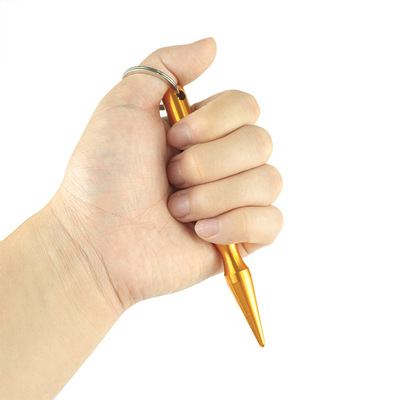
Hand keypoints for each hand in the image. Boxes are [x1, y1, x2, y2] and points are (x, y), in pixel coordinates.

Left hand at [50, 37, 282, 308]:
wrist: (95, 241)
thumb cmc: (103, 177)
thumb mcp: (123, 106)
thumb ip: (165, 67)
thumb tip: (212, 45)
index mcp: (203, 132)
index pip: (247, 107)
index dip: (215, 122)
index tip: (172, 139)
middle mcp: (223, 163)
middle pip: (261, 143)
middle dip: (209, 163)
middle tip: (170, 179)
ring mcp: (234, 201)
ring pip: (270, 182)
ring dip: (216, 196)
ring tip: (177, 210)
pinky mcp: (240, 239)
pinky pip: (272, 222)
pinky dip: (236, 225)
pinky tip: (200, 232)